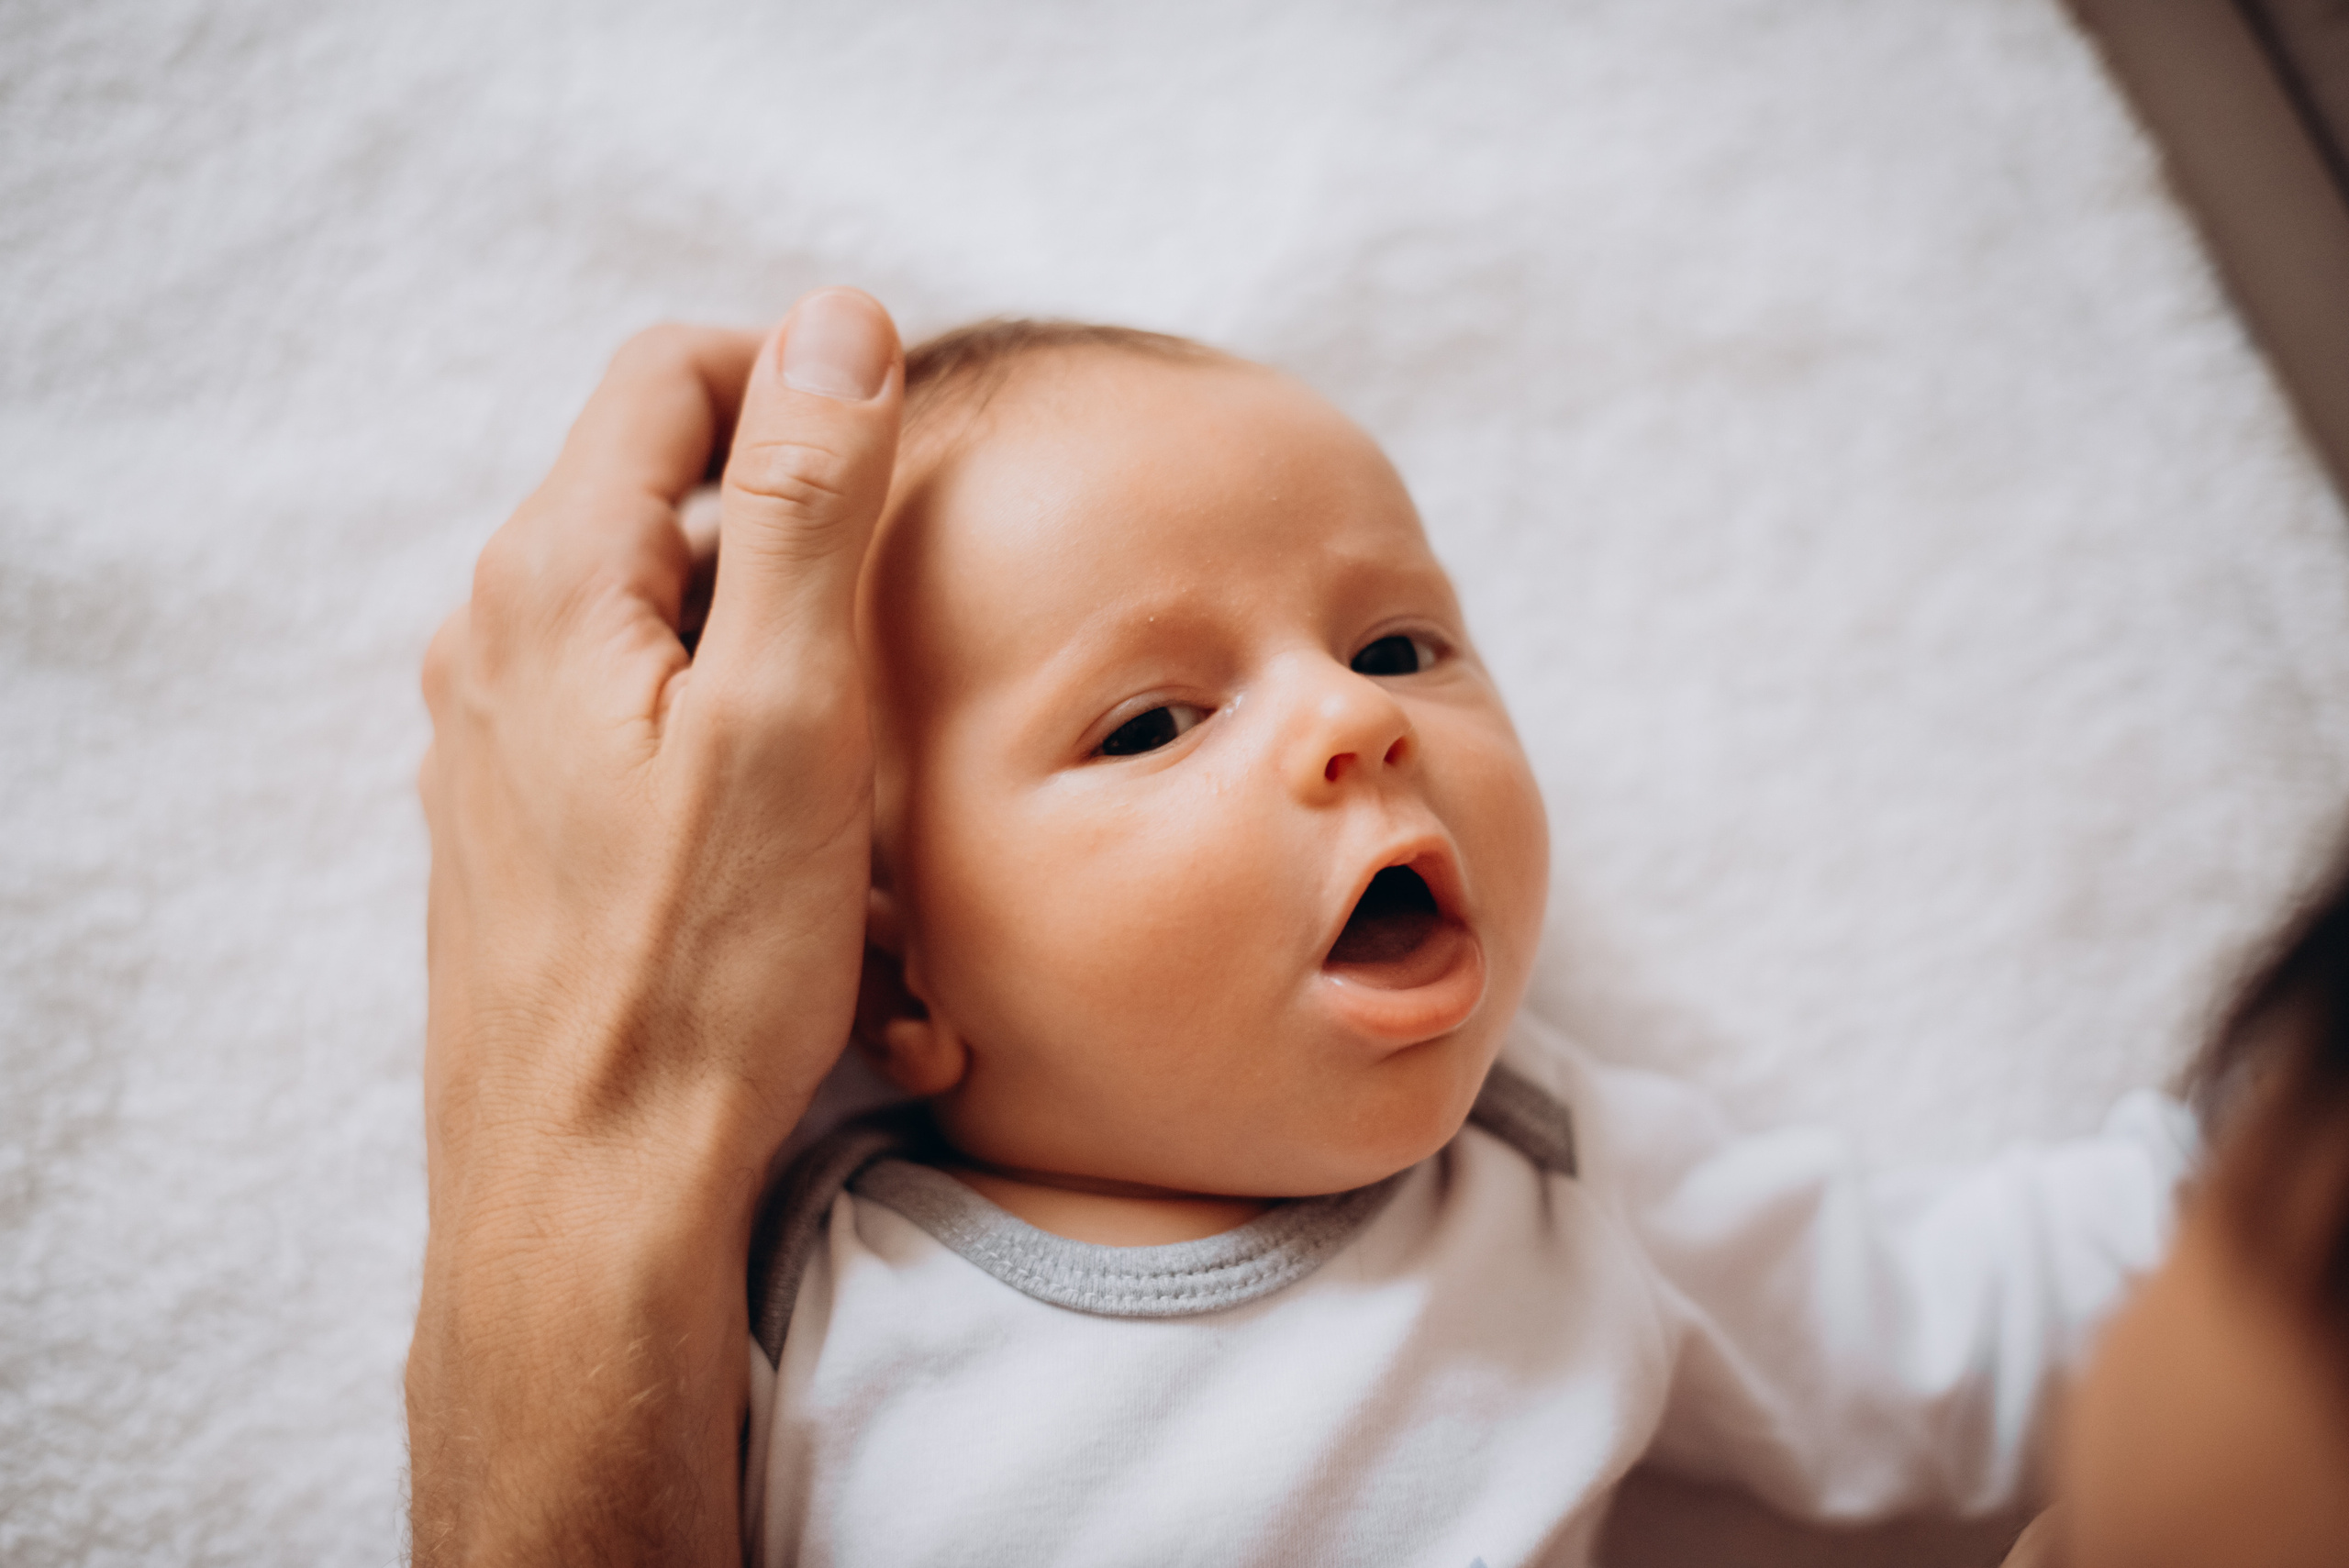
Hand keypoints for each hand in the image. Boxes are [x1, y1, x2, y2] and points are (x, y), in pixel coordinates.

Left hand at [406, 290, 902, 1565]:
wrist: (589, 1193)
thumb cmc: (700, 971)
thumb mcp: (786, 714)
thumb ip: (807, 503)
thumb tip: (840, 319)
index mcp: (550, 583)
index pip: (666, 375)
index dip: (796, 373)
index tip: (899, 443)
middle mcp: (493, 641)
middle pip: (660, 494)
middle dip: (795, 530)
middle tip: (904, 624)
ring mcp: (493, 739)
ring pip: (657, 618)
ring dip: (770, 649)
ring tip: (864, 764)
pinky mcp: (518, 822)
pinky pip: (636, 719)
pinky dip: (729, 735)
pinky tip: (794, 838)